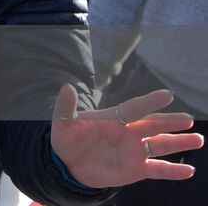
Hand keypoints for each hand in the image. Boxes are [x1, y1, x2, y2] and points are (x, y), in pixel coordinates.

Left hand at [51, 83, 202, 188]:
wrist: (69, 164)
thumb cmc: (66, 139)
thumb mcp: (63, 123)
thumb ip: (66, 107)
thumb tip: (66, 86)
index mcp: (114, 118)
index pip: (135, 108)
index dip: (151, 102)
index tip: (168, 94)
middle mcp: (128, 132)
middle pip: (153, 125)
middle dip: (171, 122)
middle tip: (189, 119)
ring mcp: (134, 150)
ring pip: (160, 145)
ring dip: (179, 143)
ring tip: (198, 139)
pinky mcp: (135, 169)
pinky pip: (158, 169)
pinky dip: (173, 170)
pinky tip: (189, 170)